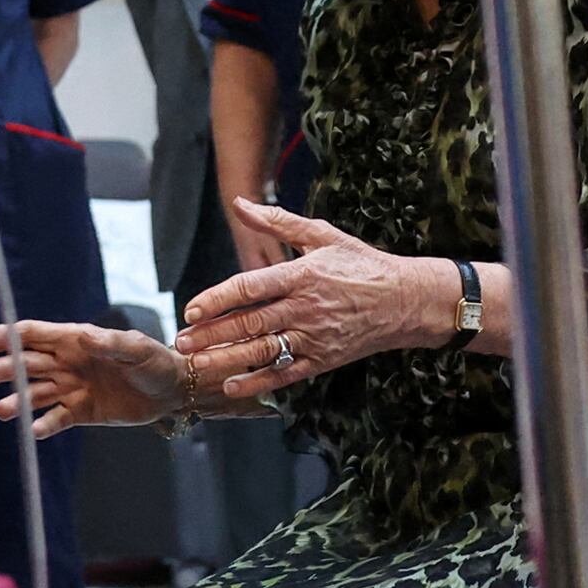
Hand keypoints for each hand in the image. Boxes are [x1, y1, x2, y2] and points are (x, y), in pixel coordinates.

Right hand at [0, 318, 184, 435]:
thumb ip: (111, 344)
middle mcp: (67, 363)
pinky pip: (56, 418)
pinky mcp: (80, 412)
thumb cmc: (154, 360)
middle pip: (26, 364)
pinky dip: (44, 425)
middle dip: (1, 369)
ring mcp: (71, 388)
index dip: (7, 336)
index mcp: (75, 340)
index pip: (33, 335)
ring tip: (1, 411)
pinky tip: (33, 431)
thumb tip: (85, 338)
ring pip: (35, 393)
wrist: (171, 391)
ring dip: (17, 400)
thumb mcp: (136, 348)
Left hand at [176, 202, 454, 399]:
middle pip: (250, 323)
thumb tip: (241, 203)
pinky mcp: (323, 359)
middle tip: (181, 342)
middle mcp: (305, 308)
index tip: (192, 309)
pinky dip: (258, 381)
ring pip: (263, 350)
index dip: (218, 299)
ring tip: (197, 364)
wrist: (406, 301)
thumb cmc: (362, 264)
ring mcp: (314, 336)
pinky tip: (232, 384)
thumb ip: (278, 221)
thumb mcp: (322, 235)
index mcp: (302, 275)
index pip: (251, 287)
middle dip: (212, 334)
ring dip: (226, 359)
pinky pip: (285, 373)